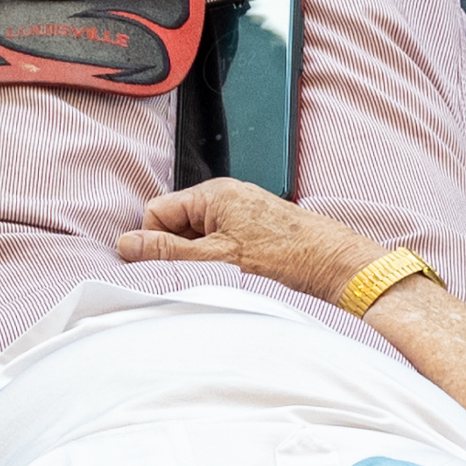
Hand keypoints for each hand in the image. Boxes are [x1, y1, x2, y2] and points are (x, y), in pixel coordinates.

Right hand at [117, 178, 381, 300]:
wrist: (339, 264)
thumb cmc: (289, 255)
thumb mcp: (218, 257)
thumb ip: (168, 251)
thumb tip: (126, 244)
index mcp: (213, 193)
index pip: (156, 213)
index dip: (156, 242)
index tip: (169, 264)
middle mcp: (225, 195)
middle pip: (174, 222)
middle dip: (178, 249)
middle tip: (200, 270)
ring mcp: (240, 210)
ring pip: (195, 234)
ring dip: (199, 256)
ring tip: (225, 271)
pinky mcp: (252, 225)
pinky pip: (216, 239)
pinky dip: (218, 257)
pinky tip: (237, 270)